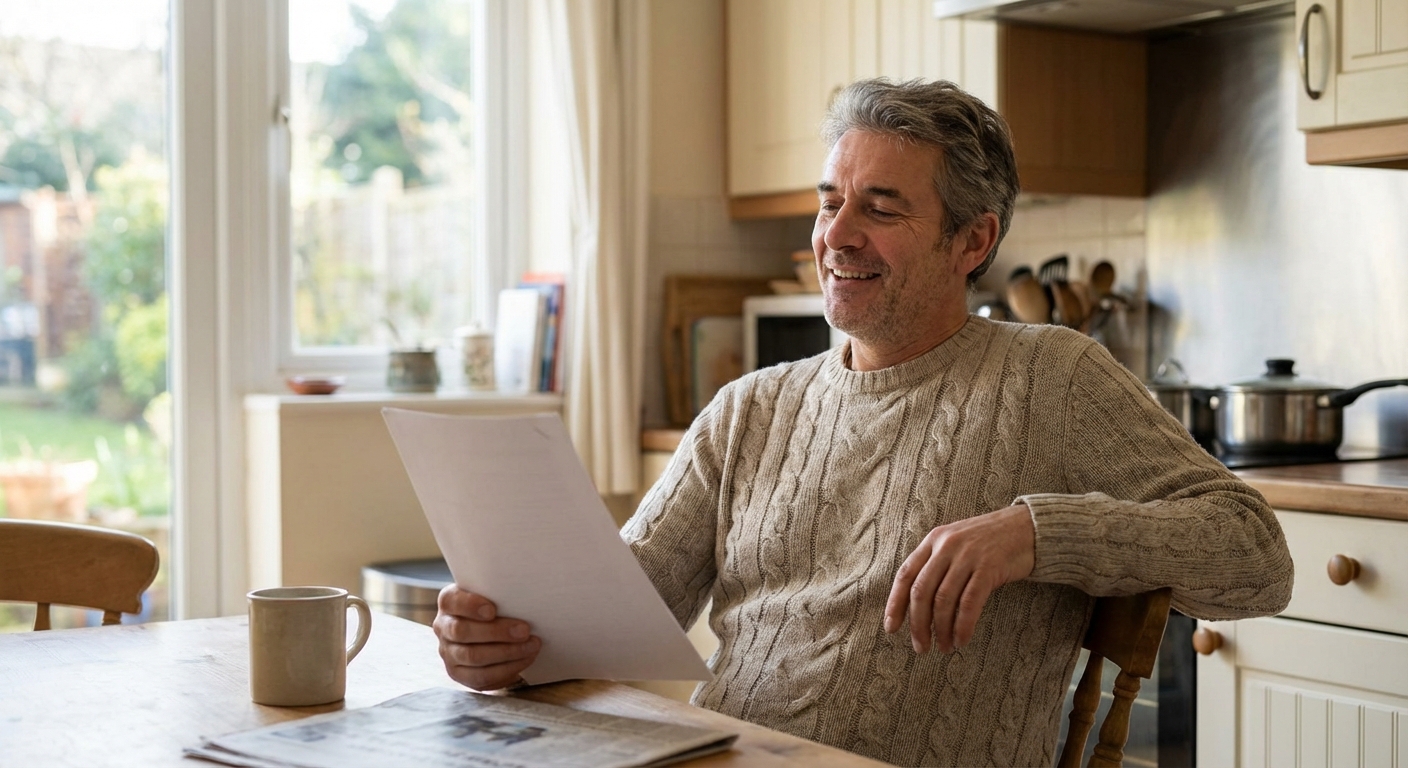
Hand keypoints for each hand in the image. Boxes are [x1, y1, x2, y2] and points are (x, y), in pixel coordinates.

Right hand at [433, 585, 541, 690]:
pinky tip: (525, 659)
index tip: (492, 610)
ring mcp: (448, 653)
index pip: (451, 601)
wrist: (494, 632)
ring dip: (507, 652)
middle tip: (524, 630)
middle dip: (497, 632)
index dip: (470, 606)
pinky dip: (506, 669)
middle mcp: (443, 627)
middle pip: (462, 631)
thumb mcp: (494, 595)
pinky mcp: (459, 674)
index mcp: (449, 602)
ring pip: (473, 656)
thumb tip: (523, 593)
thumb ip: (500, 593)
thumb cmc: (497, 607)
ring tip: (531, 645)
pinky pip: (481, 677)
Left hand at [884, 504, 1035, 653]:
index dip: (895, 604)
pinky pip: (969, 603)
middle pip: (922, 591)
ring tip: (944, 647)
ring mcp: (967, 556)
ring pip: (943, 600)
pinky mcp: (989, 567)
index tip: (891, 628)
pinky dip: (962, 626)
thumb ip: (936, 565)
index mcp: (933, 540)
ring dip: (941, 630)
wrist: (1027, 527)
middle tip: (921, 648)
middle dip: (918, 624)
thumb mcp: (955, 543)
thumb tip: (918, 606)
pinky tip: (962, 640)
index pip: (905, 575)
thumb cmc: (989, 541)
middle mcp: (946, 546)